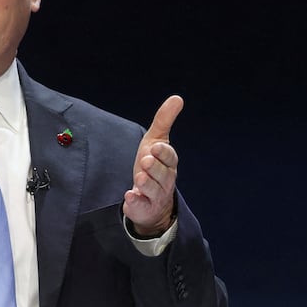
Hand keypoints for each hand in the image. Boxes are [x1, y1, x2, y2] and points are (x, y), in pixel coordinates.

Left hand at [123, 94, 181, 237]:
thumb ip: (164, 121)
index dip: (164, 153)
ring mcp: (154, 197)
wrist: (150, 200)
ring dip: (146, 184)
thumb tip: (177, 98)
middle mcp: (164, 181)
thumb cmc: (153, 166)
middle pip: (163, 175)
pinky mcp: (143, 208)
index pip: (170, 158)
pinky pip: (140, 206)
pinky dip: (135, 202)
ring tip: (139, 177)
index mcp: (168, 164)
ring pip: (153, 190)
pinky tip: (129, 196)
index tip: (156, 147)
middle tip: (146, 161)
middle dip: (155, 168)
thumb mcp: (156, 141)